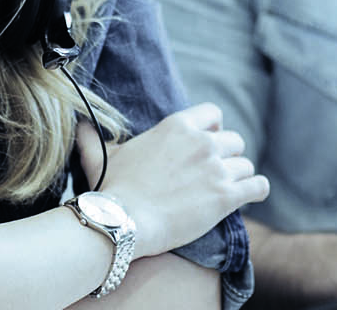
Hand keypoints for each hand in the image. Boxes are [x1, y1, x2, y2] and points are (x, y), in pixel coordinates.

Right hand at [79, 102, 268, 258]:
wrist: (121, 222)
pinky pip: (258, 186)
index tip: (207, 143)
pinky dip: (257, 191)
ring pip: (245, 165)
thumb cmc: (111, 190)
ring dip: (239, 176)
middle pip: (234, 140)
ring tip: (228, 189)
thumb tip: (78, 126)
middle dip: (227, 156)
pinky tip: (250, 196)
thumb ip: (93, 138)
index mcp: (177, 126)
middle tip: (215, 173)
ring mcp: (216, 168)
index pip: (213, 113)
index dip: (214, 128)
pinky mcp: (226, 196)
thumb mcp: (101, 157)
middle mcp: (202, 142)